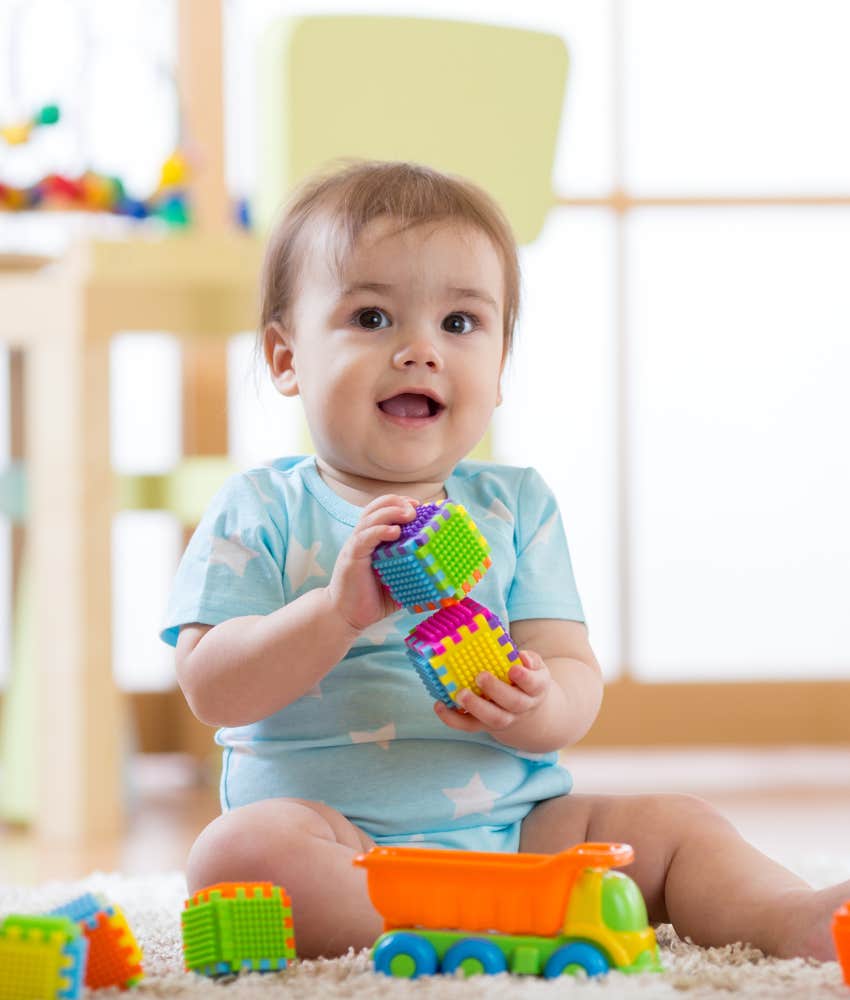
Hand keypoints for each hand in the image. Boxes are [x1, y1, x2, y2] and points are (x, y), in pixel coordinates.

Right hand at [326, 494, 416, 632]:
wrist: (345, 616)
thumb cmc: (373, 600)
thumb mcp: (399, 583)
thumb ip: (415, 575)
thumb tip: (444, 579)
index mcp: (373, 539)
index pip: (384, 509)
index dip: (400, 503)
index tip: (419, 506)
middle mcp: (363, 538)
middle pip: (377, 507)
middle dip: (397, 502)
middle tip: (415, 508)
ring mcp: (356, 546)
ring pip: (370, 518)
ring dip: (391, 512)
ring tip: (408, 514)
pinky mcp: (352, 557)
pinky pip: (365, 538)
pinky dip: (379, 531)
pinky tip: (394, 531)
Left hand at [433, 649, 550, 732]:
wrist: (528, 714)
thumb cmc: (527, 683)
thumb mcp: (535, 669)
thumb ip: (530, 661)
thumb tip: (522, 656)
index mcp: (535, 689)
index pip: (534, 684)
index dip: (525, 678)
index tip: (513, 669)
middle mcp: (522, 707)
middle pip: (513, 703)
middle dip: (496, 690)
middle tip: (481, 676)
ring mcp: (503, 718)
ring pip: (493, 719)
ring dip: (475, 707)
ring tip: (461, 694)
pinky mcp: (484, 725)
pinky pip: (469, 725)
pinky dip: (452, 718)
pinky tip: (439, 705)